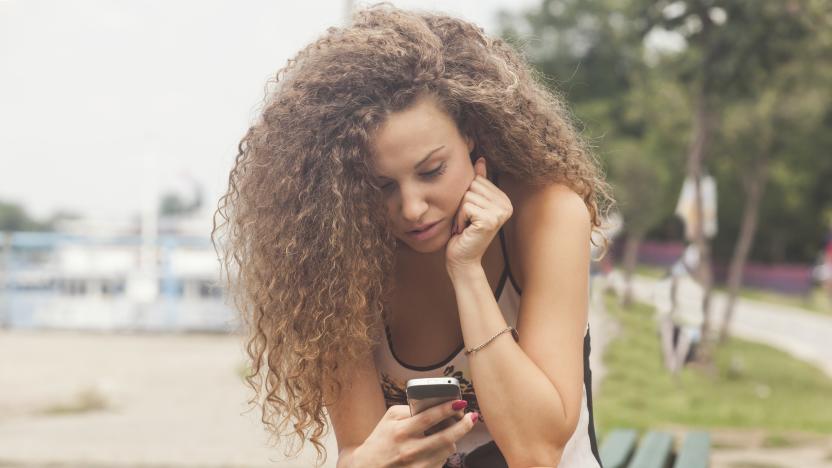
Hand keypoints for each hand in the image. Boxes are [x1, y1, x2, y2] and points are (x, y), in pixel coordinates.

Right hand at [351, 401, 477, 467]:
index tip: (461, 401)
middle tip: (472, 417)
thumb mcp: (389, 419)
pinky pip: (441, 462)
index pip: (429, 417)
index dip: (447, 408)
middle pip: (446, 437)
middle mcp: (410, 450)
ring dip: (454, 439)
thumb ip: (410, 410)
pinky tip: (437, 446)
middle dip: (463, 426)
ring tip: (451, 430)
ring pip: (447, 450)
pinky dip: (443, 452)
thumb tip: (435, 405)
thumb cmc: (380, 440)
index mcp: (401, 432)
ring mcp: (417, 466)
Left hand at [446, 157, 512, 271]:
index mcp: (504, 199)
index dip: (467, 195)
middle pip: (472, 185)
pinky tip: (464, 230)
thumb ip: (478, 183)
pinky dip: (459, 218)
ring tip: (465, 226)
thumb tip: (480, 159)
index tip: (470, 214)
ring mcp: (500, 213)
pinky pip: (465, 206)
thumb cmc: (463, 232)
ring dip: (459, 212)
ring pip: (467, 195)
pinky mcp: (490, 220)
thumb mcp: (470, 204)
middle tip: (466, 221)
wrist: (462, 259)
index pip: (478, 179)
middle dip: (462, 203)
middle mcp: (507, 205)